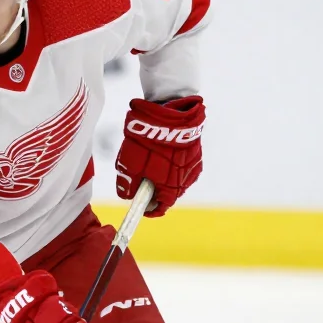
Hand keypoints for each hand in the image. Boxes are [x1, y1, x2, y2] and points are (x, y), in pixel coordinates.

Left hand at [115, 96, 204, 216]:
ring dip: (162, 175)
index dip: (148, 208)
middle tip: (139, 178)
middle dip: (153, 189)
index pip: (160, 208)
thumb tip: (126, 195)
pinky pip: (182, 165)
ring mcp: (193, 166)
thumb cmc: (149, 142)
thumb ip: (127, 184)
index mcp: (171, 188)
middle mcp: (186, 181)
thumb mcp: (130, 164)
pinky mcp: (196, 153)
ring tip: (149, 160)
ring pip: (175, 178)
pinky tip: (161, 152)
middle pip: (168, 193)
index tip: (139, 204)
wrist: (170, 114)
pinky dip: (171, 163)